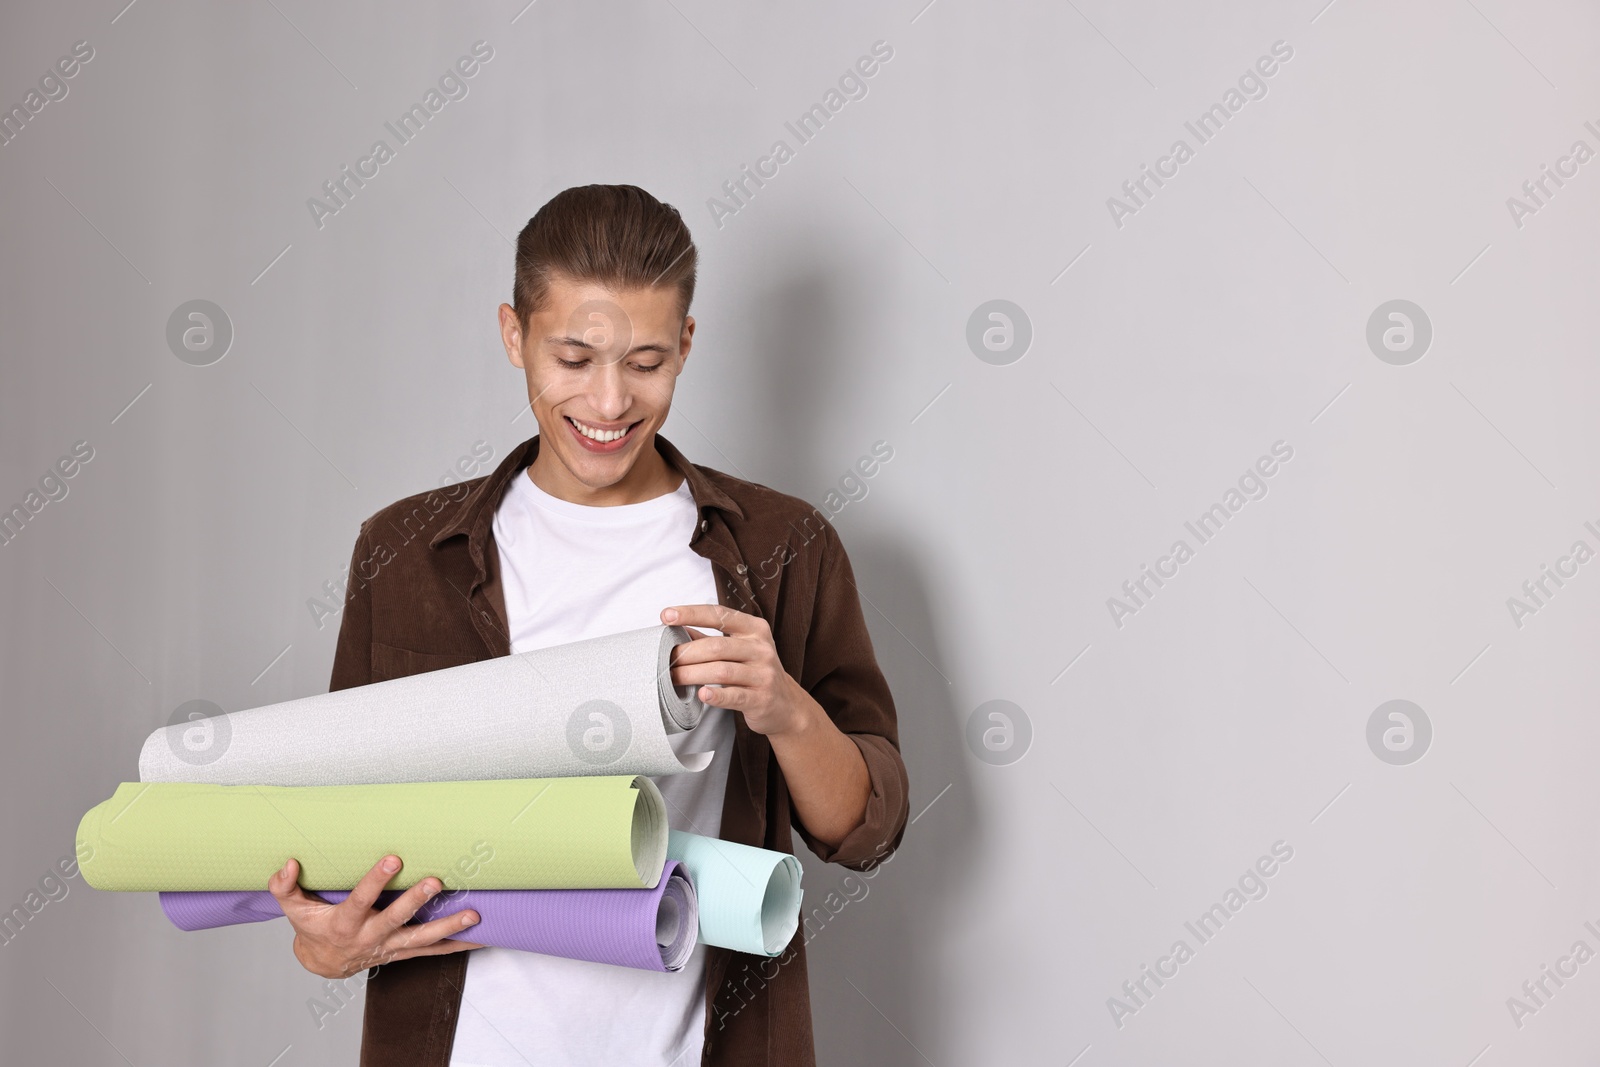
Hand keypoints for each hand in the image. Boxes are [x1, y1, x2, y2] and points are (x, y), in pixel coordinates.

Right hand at [268, 855, 482, 979]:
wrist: (324, 963)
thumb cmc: (312, 927)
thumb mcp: (293, 908)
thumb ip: (285, 887)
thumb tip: (288, 864)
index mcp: (344, 923)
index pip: (361, 900)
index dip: (376, 880)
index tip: (394, 858)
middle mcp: (370, 937)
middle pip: (396, 920)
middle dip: (416, 901)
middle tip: (436, 881)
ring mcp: (390, 947)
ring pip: (421, 939)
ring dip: (448, 927)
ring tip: (473, 915)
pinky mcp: (404, 952)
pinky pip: (434, 951)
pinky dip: (459, 945)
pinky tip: (483, 937)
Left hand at [661, 604, 818, 737]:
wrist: (786, 705)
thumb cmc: (755, 672)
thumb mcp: (739, 649)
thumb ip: (709, 639)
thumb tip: (676, 629)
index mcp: (754, 629)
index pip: (719, 615)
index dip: (691, 613)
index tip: (666, 615)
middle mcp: (761, 648)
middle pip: (716, 646)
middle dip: (686, 654)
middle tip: (665, 661)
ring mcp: (764, 674)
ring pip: (722, 671)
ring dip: (692, 674)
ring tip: (673, 678)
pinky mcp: (761, 698)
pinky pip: (735, 695)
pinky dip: (716, 695)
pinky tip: (702, 694)